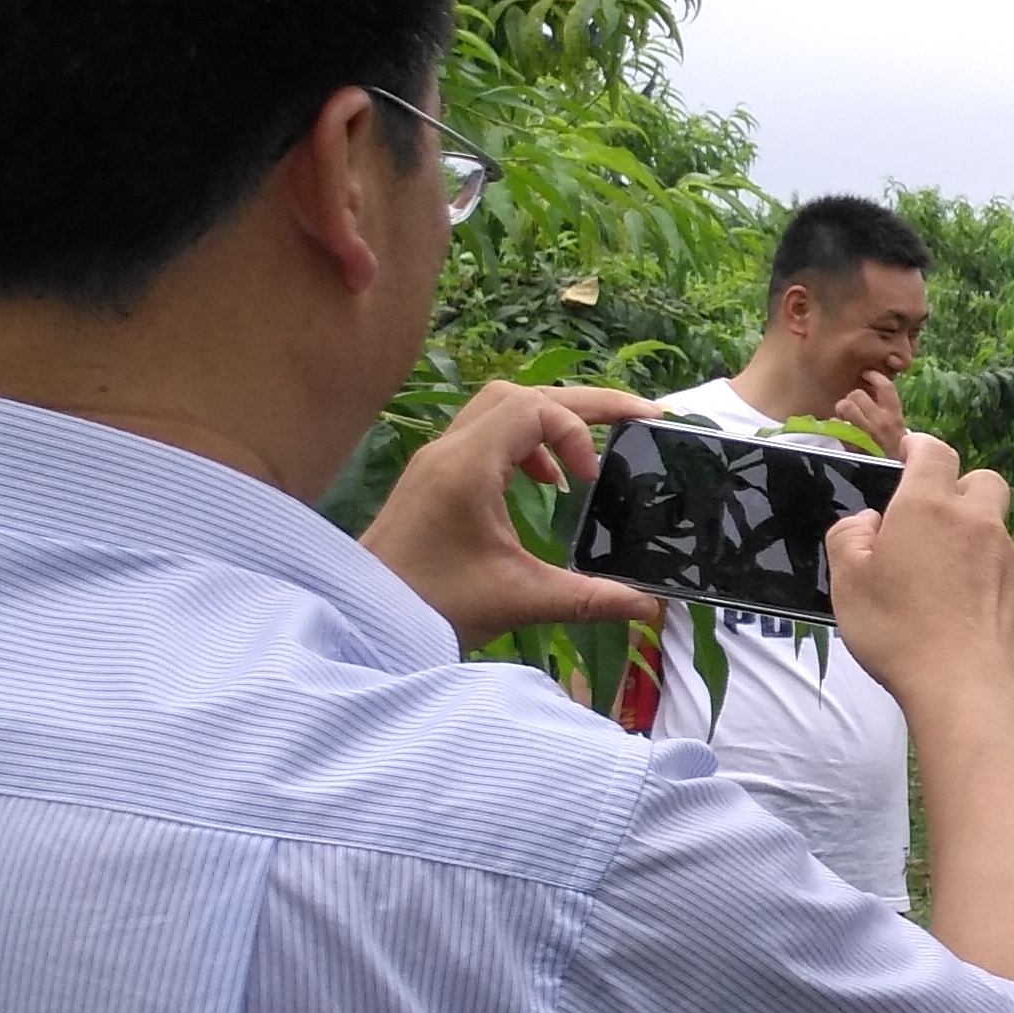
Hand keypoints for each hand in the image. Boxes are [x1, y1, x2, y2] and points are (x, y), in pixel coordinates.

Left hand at [362, 380, 664, 648]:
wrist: (361, 618)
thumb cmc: (431, 606)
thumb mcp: (519, 601)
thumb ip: (590, 598)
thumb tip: (652, 606)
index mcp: (466, 467)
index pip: (534, 409)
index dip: (576, 433)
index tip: (593, 481)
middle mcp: (450, 450)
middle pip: (523, 394)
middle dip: (586, 403)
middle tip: (642, 417)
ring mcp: (439, 459)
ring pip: (504, 406)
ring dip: (554, 417)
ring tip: (597, 445)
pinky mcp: (436, 476)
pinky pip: (489, 431)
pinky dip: (528, 440)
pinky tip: (549, 480)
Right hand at [824, 426, 1013, 712]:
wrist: (964, 685)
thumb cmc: (897, 630)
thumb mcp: (847, 581)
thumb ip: (849, 537)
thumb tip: (868, 522)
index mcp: (928, 507)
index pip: (934, 452)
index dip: (920, 447)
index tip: (908, 454)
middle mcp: (976, 522)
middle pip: (981, 480)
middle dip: (959, 486)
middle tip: (932, 514)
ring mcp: (1007, 556)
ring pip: (996, 526)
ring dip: (973, 533)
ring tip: (944, 569)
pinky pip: (1005, 566)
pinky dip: (987, 572)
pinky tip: (965, 605)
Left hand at [833, 370, 908, 456]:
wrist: (898, 474)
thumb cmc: (899, 451)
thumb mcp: (900, 429)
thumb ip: (889, 412)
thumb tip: (874, 394)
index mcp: (895, 415)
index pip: (884, 386)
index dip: (873, 376)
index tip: (867, 374)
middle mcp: (880, 421)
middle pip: (858, 394)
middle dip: (853, 398)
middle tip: (855, 405)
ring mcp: (864, 432)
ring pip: (845, 405)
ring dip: (843, 409)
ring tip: (846, 416)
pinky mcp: (852, 444)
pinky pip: (837, 425)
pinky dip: (837, 426)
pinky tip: (842, 431)